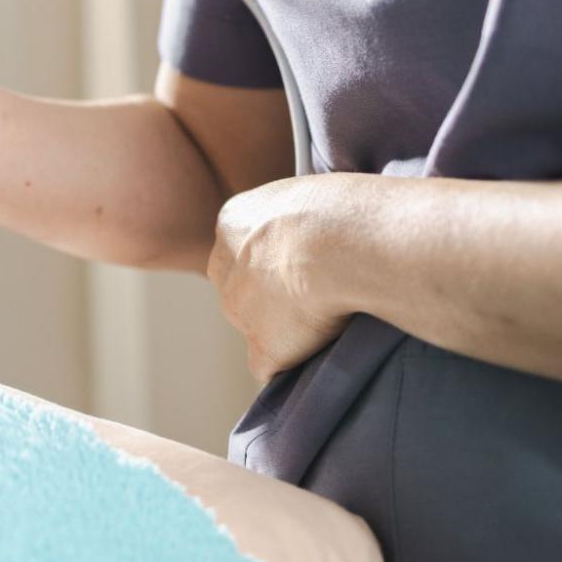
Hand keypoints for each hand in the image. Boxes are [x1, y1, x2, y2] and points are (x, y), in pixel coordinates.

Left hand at [207, 173, 361, 380]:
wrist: (337, 240)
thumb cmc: (337, 208)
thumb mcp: (307, 195)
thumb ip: (297, 215)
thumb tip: (317, 226)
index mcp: (233, 222)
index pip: (244, 248)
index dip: (276, 258)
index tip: (307, 260)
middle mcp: (223, 267)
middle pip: (241, 288)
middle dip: (270, 294)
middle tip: (318, 291)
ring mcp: (239, 310)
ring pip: (254, 327)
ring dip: (284, 328)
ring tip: (331, 317)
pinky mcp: (264, 348)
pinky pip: (269, 367)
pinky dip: (291, 365)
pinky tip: (322, 353)